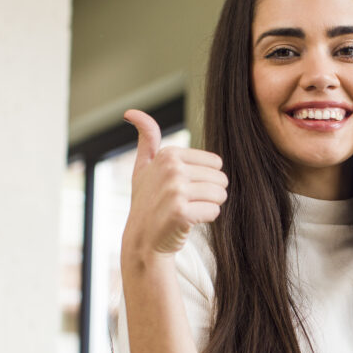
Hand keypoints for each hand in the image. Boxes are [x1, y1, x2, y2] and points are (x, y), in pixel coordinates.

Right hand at [121, 109, 228, 261]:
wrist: (142, 240)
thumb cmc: (146, 202)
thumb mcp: (143, 168)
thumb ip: (147, 139)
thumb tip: (131, 112)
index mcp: (168, 154)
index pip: (215, 163)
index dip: (204, 179)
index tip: (182, 188)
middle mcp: (171, 169)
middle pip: (221, 178)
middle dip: (209, 193)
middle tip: (186, 202)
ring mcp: (176, 190)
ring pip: (220, 195)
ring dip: (208, 206)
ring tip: (188, 211)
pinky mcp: (182, 212)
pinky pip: (215, 211)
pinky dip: (205, 219)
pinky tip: (187, 222)